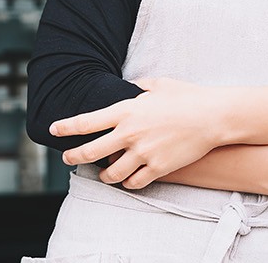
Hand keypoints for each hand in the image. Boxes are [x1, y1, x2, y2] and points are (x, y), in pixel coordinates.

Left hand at [52, 77, 232, 189]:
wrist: (213, 116)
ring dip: (103, 174)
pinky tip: (126, 179)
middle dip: (74, 156)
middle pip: (90, 151)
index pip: (86, 122)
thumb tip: (127, 88)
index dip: (66, 127)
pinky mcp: (158, 167)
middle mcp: (130, 133)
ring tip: (102, 173)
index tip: (53, 130)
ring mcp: (143, 153)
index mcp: (126, 110)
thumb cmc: (186, 96)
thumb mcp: (157, 84)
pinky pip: (134, 182)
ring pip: (111, 173)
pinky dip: (127, 182)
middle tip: (67, 158)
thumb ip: (136, 88)